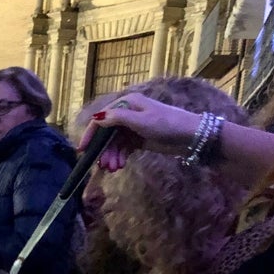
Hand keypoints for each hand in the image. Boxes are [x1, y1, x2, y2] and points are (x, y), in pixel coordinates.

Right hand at [77, 93, 203, 171]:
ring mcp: (133, 127)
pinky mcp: (139, 138)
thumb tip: (96, 118)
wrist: (191, 136)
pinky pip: (123, 148)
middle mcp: (127, 114)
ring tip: (114, 168)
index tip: (83, 151)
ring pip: (114, 143)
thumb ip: (117, 119)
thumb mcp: (141, 121)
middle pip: (107, 134)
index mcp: (126, 104)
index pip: (101, 119)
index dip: (91, 134)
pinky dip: (120, 156)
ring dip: (112, 156)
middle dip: (104, 150)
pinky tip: (121, 165)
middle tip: (104, 166)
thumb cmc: (167, 124)